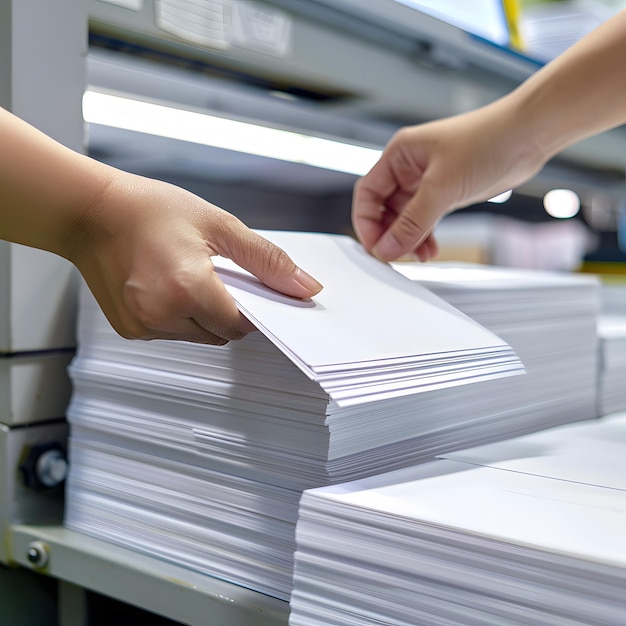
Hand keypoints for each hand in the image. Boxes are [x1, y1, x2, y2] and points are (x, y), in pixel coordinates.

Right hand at [68, 172, 322, 344]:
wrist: (90, 211)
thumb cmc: (149, 209)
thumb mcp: (218, 225)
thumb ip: (266, 260)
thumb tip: (305, 287)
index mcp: (187, 287)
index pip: (242, 324)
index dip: (253, 308)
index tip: (252, 291)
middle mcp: (161, 314)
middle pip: (222, 334)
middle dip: (229, 310)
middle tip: (216, 275)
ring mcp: (142, 325)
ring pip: (198, 337)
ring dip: (205, 315)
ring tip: (189, 276)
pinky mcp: (130, 330)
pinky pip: (173, 334)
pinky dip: (180, 317)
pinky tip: (169, 286)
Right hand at [352, 100, 544, 261]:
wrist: (530, 134)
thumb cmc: (488, 141)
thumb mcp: (443, 187)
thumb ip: (412, 222)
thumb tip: (387, 248)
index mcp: (399, 155)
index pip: (367, 194)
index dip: (366, 223)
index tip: (375, 247)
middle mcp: (409, 167)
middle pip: (383, 209)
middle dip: (389, 235)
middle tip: (395, 256)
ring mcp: (427, 181)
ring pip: (405, 218)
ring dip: (408, 239)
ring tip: (418, 256)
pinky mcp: (445, 192)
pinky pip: (425, 220)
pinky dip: (425, 236)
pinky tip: (430, 250)